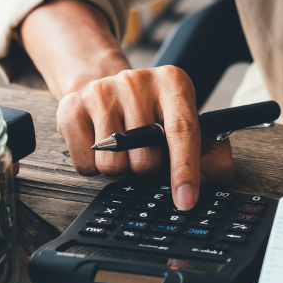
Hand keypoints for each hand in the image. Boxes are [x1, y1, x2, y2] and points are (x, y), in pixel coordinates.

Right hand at [56, 67, 233, 209]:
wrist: (105, 85)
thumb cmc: (153, 113)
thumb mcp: (190, 123)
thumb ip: (211, 154)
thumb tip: (204, 180)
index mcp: (173, 83)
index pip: (182, 131)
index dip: (185, 170)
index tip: (185, 200)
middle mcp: (136, 81)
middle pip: (145, 159)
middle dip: (147, 168)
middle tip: (144, 149)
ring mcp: (100, 92)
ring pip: (113, 166)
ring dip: (120, 168)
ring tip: (122, 146)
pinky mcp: (71, 107)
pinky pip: (85, 165)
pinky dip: (94, 167)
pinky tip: (100, 145)